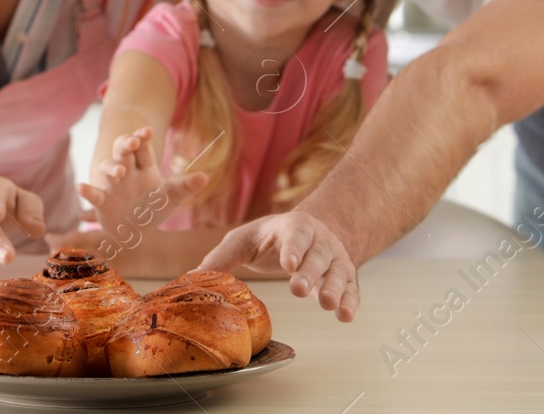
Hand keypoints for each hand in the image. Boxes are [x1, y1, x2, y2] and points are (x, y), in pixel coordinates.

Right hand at [78, 127, 205, 237]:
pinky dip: (88, 191)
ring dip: (112, 168)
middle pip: (123, 152)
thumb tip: (204, 177)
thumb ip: (186, 186)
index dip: (143, 138)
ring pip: (108, 169)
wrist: (136, 230)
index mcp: (145, 167)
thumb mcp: (172, 198)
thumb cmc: (154, 208)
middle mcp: (128, 172)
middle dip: (126, 145)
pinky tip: (82, 187)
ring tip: (119, 172)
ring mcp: (114, 186)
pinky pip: (95, 195)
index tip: (146, 132)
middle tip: (132, 142)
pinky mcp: (103, 202)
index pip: (143, 148)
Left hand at [199, 209, 359, 321]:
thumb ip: (221, 258)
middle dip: (309, 271)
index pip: (295, 233)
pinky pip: (351, 287)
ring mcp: (335, 256)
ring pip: (338, 270)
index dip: (293, 247)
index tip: (288, 264)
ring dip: (334, 287)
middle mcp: (318, 239)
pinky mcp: (345, 274)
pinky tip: (346, 316)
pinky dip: (351, 301)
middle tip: (298, 289)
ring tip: (329, 305)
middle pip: (318, 253)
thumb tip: (192, 278)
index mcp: (292, 226)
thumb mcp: (244, 240)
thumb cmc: (270, 238)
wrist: (310, 231)